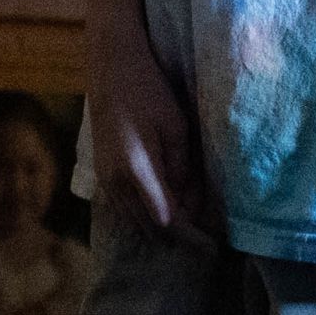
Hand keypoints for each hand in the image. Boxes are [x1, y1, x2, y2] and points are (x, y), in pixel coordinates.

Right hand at [89, 22, 213, 243]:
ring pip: (136, 221)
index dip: (191, 237)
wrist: (110, 67)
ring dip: (163, 229)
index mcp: (136, 170)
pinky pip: (126, 209)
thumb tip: (189, 202)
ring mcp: (105, 179)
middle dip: (179, 238)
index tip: (213, 248)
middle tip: (208, 241)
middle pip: (150, 227)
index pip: (167, 220)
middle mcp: (115, 182)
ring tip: (192, 231)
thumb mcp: (176, 127)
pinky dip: (147, 217)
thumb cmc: (147, 89)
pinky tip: (165, 213)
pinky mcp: (102, 173)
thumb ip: (182, 170)